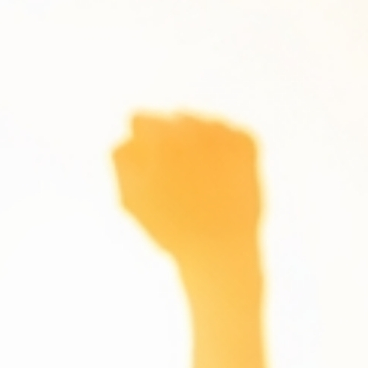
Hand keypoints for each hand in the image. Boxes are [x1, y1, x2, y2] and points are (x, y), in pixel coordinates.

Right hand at [113, 113, 260, 267]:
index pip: (140, 118)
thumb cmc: (170, 228)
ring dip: (199, 145)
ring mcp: (222, 132)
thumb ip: (122, 159)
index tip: (149, 169)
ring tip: (200, 182)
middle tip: (178, 181)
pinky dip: (226, 151)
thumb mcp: (130, 197)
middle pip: (173, 120)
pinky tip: (221, 177)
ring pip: (202, 125)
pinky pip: (231, 133)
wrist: (219, 250)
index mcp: (158, 136)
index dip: (141, 146)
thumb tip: (129, 137)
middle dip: (171, 143)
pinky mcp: (246, 141)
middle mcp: (191, 125)